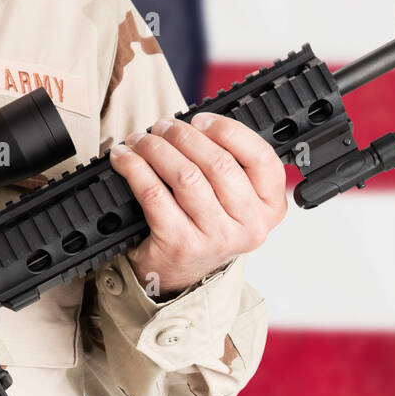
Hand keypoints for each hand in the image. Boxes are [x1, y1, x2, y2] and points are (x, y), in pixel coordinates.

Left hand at [109, 112, 286, 296]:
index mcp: (269, 209)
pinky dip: (134, 169)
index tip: (201, 119)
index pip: (261, 158)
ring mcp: (215, 238)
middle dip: (184, 136)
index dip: (228, 130)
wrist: (179, 275)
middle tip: (162, 126)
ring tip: (141, 140)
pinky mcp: (180, 243)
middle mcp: (248, 226)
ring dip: (156, 148)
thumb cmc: (205, 229)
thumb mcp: (234, 202)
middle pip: (219, 163)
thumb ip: (232, 165)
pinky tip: (125, 159)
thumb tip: (193, 125)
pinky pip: (154, 194)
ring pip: (185, 176)